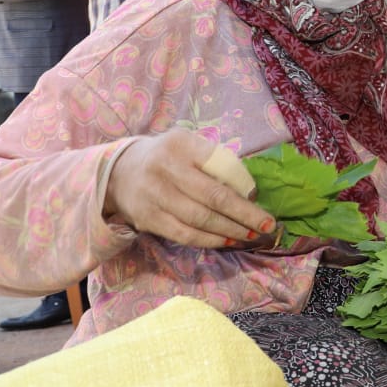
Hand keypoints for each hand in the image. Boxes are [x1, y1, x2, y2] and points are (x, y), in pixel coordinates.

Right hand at [103, 129, 275, 247]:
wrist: (118, 172)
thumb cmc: (167, 158)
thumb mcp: (188, 145)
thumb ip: (215, 160)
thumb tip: (249, 190)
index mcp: (181, 145)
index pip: (220, 163)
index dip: (243, 182)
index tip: (259, 196)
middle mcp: (165, 168)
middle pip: (214, 196)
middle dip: (245, 214)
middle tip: (268, 226)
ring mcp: (155, 195)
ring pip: (201, 219)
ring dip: (231, 230)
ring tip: (252, 235)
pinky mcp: (148, 219)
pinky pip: (185, 235)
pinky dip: (210, 240)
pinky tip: (228, 241)